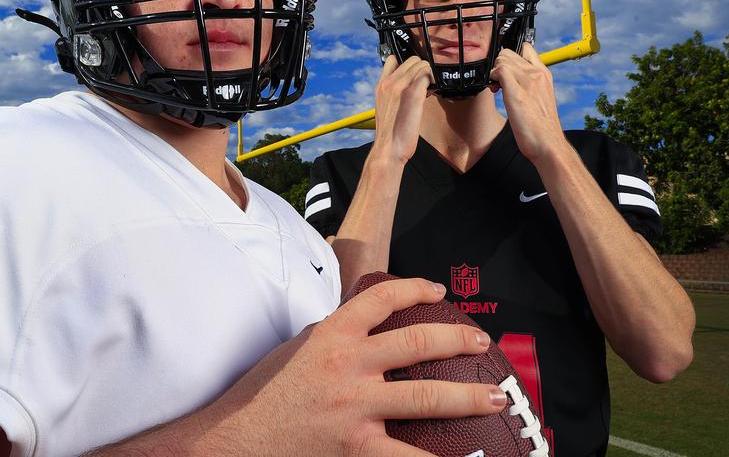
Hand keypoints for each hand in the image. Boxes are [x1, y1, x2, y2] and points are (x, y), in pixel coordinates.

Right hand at [203, 278, 505, 455]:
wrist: (232, 441)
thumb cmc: (262, 397)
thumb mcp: (295, 351)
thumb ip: (332, 338)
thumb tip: (367, 331)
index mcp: (331, 334)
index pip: (383, 298)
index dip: (417, 288)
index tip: (438, 291)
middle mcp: (347, 365)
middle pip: (419, 342)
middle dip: (460, 340)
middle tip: (482, 344)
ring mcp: (355, 408)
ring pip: (427, 396)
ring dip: (468, 397)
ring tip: (495, 399)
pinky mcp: (356, 448)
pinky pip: (409, 455)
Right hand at [372, 55, 432, 166]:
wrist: (389, 149)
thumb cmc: (391, 132)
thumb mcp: (385, 107)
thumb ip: (393, 92)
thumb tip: (410, 84)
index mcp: (381, 85)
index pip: (393, 59)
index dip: (407, 65)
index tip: (414, 75)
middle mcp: (388, 82)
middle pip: (412, 59)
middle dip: (421, 70)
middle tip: (424, 85)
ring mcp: (400, 86)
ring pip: (422, 65)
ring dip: (429, 75)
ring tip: (427, 90)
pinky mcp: (412, 94)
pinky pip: (428, 76)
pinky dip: (433, 83)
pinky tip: (430, 95)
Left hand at [490, 42, 566, 164]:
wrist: (548, 143)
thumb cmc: (541, 127)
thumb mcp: (539, 98)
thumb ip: (529, 85)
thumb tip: (512, 80)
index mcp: (544, 74)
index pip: (526, 49)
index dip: (511, 56)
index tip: (505, 70)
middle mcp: (538, 74)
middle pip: (509, 52)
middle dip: (499, 64)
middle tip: (499, 82)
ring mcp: (528, 81)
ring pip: (503, 59)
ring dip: (495, 72)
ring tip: (497, 88)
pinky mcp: (517, 92)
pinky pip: (499, 71)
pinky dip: (493, 78)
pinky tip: (496, 90)